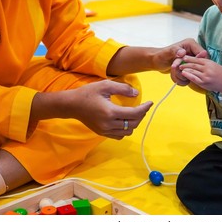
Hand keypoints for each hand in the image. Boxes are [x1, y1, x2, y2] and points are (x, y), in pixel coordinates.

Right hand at [30, 80, 152, 139]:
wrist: (71, 105)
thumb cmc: (88, 93)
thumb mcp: (105, 85)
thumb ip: (123, 88)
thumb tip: (137, 94)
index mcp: (110, 112)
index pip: (135, 113)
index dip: (145, 108)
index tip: (150, 103)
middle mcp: (109, 124)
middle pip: (133, 123)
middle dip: (141, 115)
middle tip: (143, 106)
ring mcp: (105, 130)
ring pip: (128, 131)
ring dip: (134, 123)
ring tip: (135, 113)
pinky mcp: (102, 133)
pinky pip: (120, 135)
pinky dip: (126, 129)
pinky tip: (125, 120)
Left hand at [154, 38, 205, 72]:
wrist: (157, 62)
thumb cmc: (160, 55)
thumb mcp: (166, 53)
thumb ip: (174, 51)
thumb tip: (182, 53)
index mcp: (191, 44)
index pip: (203, 54)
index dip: (195, 62)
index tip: (183, 65)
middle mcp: (193, 51)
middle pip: (199, 64)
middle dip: (187, 69)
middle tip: (176, 68)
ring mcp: (191, 60)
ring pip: (194, 72)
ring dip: (183, 75)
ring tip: (173, 70)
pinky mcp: (189, 67)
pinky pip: (190, 76)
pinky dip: (182, 78)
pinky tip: (174, 75)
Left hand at [178, 55, 221, 91]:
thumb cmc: (221, 73)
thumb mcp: (214, 64)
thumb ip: (206, 62)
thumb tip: (196, 60)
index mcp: (209, 63)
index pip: (197, 59)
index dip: (190, 58)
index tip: (184, 57)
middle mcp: (207, 69)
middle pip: (194, 65)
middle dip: (186, 63)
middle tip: (180, 62)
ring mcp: (205, 76)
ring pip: (193, 71)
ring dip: (185, 69)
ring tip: (180, 67)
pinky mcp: (203, 83)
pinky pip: (193, 78)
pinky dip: (188, 75)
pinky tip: (184, 73)